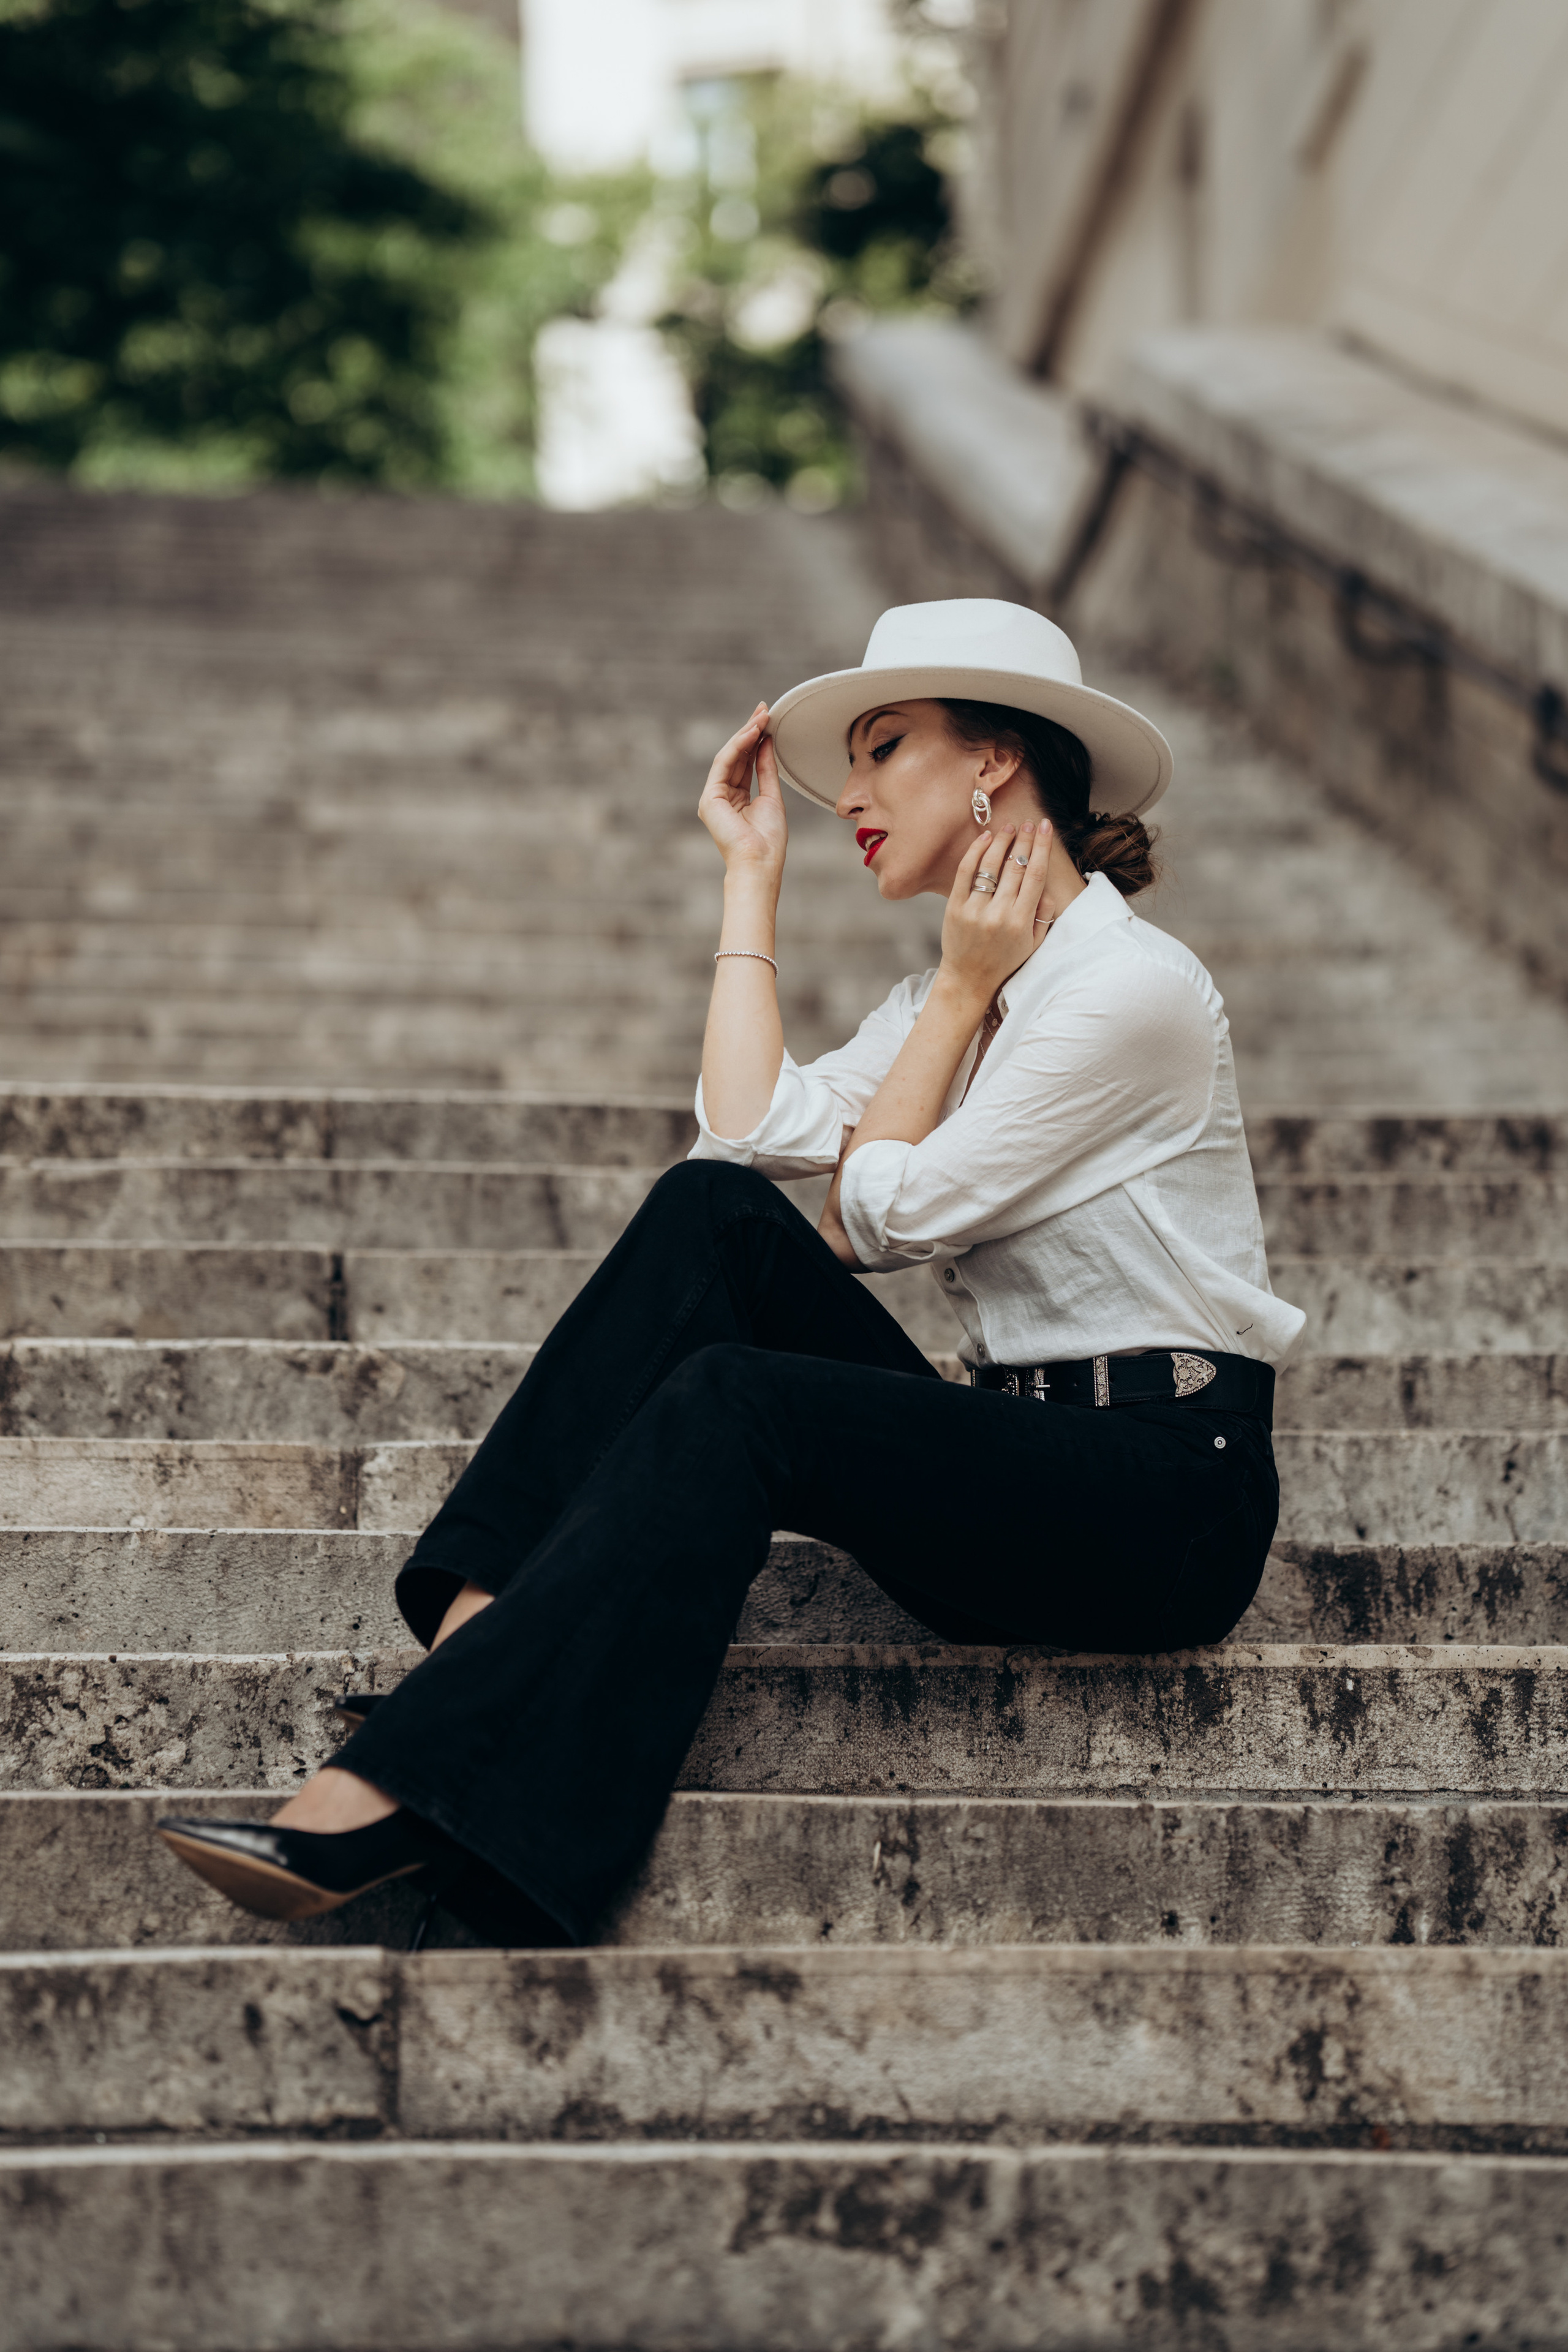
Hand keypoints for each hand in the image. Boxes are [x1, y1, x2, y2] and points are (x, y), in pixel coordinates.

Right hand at [698, 703, 788, 879]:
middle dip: (750, 731)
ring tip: (761, 716)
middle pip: (736, 757)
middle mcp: (723, 796)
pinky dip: (738, 746)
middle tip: (764, 709)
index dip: (756, 740)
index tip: (768, 720)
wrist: (759, 862)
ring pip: (729, 757)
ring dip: (746, 734)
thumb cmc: (768, 840)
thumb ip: (766, 770)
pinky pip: (724, 764)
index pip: (746, 763)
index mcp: (736, 799)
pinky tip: (752, 732)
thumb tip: (766, 743)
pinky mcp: (710, 798)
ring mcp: (714, 797)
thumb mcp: (771, 797)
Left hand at [938, 821, 1051, 1005]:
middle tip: (1028, 822)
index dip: (1042, 847)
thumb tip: (1048, 889)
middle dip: (1024, 840)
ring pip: (991, 866)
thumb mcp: (1033, 944)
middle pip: (1015, 866)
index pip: (1036, 875)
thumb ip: (1043, 916)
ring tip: (1009, 827)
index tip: (1045, 827)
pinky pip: (965, 872)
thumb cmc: (1004, 960)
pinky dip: (975, 852)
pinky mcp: (955, 907)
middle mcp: (999, 914)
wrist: (969, 979)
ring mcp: (975, 910)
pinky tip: (985, 838)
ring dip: (1002, 841)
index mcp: (1021, 921)